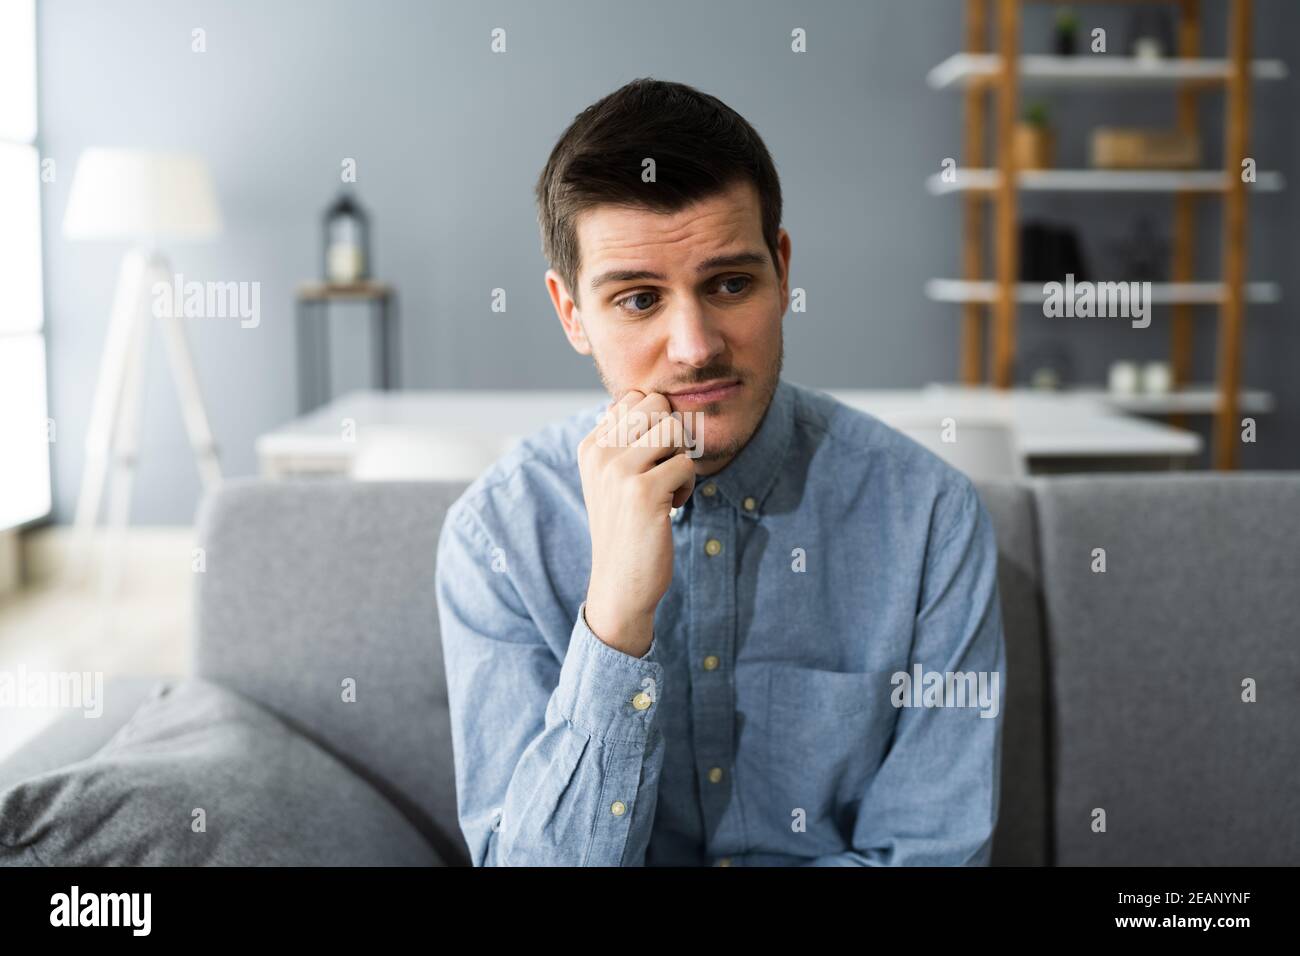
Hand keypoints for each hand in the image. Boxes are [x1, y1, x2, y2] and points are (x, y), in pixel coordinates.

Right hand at [578, 388, 695, 655]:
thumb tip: (651, 399)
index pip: (635, 398)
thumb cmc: (625, 528)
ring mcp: (619, 471)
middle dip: (673, 435)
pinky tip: (673, 507)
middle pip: (657, 406)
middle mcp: (600, 453)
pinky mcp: (644, 492)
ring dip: (682, 458)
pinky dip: (688, 486)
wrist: (619, 583)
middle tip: (666, 468)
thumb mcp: (611, 479)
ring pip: (674, 431)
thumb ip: (623, 439)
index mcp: (591, 446)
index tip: (652, 456)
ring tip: (670, 486)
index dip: (657, 421)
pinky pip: (686, 464)